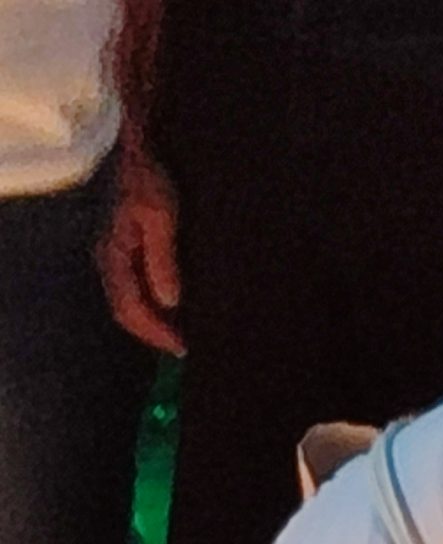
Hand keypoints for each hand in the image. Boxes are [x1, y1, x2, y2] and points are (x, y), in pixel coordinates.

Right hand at [98, 143, 182, 355]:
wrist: (127, 145)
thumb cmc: (145, 175)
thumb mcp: (160, 215)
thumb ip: (163, 259)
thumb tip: (169, 302)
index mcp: (114, 255)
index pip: (130, 308)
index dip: (155, 333)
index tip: (183, 349)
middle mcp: (108, 257)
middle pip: (126, 308)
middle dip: (152, 331)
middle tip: (183, 346)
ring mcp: (112, 249)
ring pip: (128, 296)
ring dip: (152, 317)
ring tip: (180, 329)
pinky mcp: (121, 241)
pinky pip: (132, 280)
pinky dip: (150, 298)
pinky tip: (171, 302)